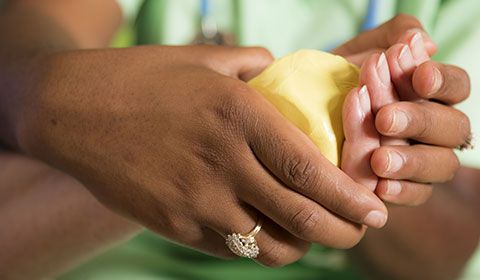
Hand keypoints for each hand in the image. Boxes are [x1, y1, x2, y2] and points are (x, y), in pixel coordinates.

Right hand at [18, 45, 386, 266]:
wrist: (72, 110)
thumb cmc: (142, 79)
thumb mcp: (203, 59)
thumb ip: (252, 66)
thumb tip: (283, 72)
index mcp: (236, 117)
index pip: (308, 170)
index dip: (348, 197)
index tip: (372, 209)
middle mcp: (222, 164)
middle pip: (299, 215)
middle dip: (341, 231)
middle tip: (360, 231)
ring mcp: (195, 201)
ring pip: (267, 245)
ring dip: (301, 246)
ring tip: (312, 234)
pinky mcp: (173, 224)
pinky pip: (229, 248)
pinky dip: (257, 246)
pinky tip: (265, 232)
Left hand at [338, 14, 469, 205]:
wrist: (305, 113)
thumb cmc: (338, 79)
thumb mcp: (355, 53)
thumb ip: (387, 39)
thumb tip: (418, 40)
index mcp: (431, 92)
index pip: (456, 85)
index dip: (442, 81)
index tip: (419, 76)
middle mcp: (436, 127)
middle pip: (453, 127)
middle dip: (419, 120)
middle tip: (384, 119)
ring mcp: (424, 160)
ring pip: (441, 164)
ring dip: (411, 160)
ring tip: (378, 160)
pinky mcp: (407, 187)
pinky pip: (418, 195)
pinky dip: (401, 191)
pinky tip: (380, 186)